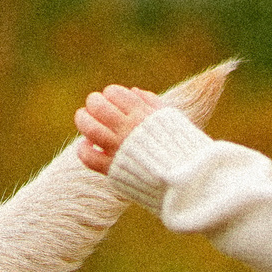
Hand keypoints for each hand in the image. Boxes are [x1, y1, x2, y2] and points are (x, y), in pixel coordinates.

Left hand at [72, 62, 231, 172]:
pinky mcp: (113, 169)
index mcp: (144, 114)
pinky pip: (88, 157)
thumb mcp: (173, 119)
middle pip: (98, 106)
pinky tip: (87, 144)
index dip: (110, 94)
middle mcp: (129, 129)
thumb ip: (153, 103)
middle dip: (94, 102)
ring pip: (89, 127)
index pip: (115, 93)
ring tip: (83, 117)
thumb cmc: (184, 148)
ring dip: (82, 119)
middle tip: (94, 105)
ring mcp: (119, 148)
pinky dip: (83, 149)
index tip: (111, 98)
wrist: (188, 180)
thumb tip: (133, 91)